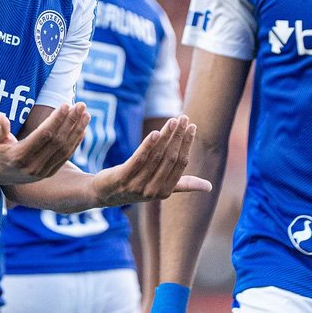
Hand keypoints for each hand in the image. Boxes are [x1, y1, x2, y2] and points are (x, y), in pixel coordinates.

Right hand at [0, 103, 88, 184]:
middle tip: (81, 105)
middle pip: (58, 141)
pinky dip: (75, 142)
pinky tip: (82, 129)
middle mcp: (33, 166)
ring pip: (65, 149)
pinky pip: (66, 156)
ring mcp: (43, 171)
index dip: (56, 119)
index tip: (66, 105)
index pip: (43, 135)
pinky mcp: (49, 173)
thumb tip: (1, 117)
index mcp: (19, 156)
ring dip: (77, 130)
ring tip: (86, 114)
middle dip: (71, 121)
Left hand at [93, 116, 210, 205]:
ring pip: (156, 157)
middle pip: (170, 158)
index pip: (180, 164)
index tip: (192, 127)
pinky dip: (148, 145)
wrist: (103, 194)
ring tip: (173, 120)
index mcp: (165, 192)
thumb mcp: (159, 188)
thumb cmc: (135, 187)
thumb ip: (182, 184)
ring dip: (166, 136)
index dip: (187, 145)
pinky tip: (155, 132)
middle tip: (184, 118)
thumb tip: (209, 186)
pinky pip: (138, 159)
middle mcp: (152, 190)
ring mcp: (137, 185)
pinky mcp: (122, 177)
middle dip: (179, 137)